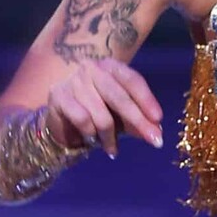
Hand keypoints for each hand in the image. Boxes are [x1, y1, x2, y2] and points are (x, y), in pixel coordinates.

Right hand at [45, 58, 163, 158]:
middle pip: (119, 97)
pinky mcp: (58, 95)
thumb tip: (157, 134)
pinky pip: (82, 119)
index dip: (147, 99)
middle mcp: (92, 69)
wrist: (61, 119)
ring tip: (112, 148)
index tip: (158, 119)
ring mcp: (74, 81)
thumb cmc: (96, 113)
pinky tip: (92, 140)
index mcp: (110, 67)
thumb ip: (139, 121)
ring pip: (101, 114)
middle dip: (138, 121)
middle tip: (154, 141)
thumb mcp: (121, 116)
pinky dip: (91, 134)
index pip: (132, 80)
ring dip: (109, 137)